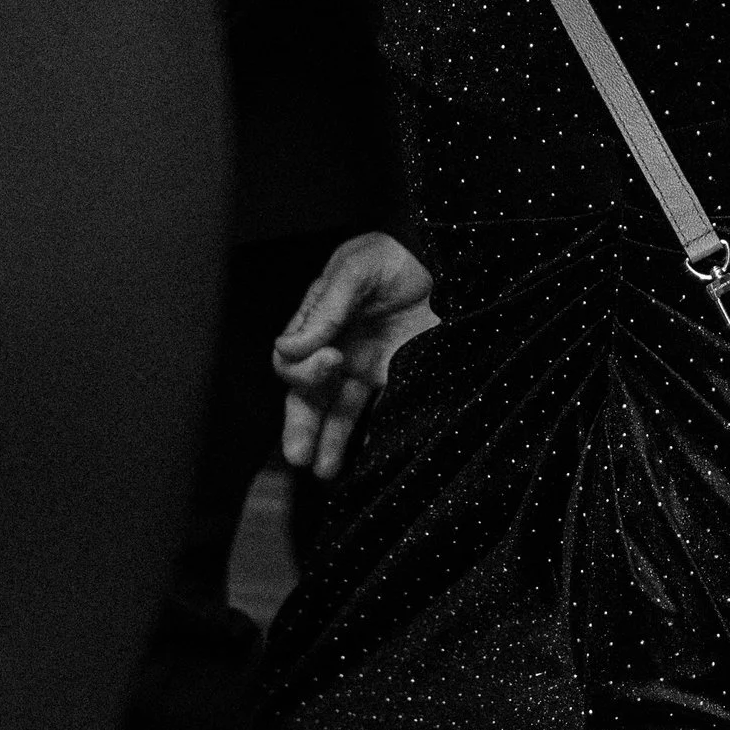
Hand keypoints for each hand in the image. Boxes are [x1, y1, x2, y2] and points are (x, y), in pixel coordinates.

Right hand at [272, 232, 437, 478]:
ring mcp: (366, 366)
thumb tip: (287, 349)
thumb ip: (325, 310)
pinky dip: (375, 435)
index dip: (304, 370)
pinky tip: (372, 456)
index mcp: (318, 325)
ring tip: (324, 473)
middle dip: (302, 427)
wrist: (443, 256)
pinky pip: (381, 411)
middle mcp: (336, 351)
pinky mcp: (398, 375)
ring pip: (339, 411)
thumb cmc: (390, 256)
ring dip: (330, 441)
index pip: (292, 363)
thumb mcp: (354, 272)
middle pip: (309, 396)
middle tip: (299, 457)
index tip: (333, 360)